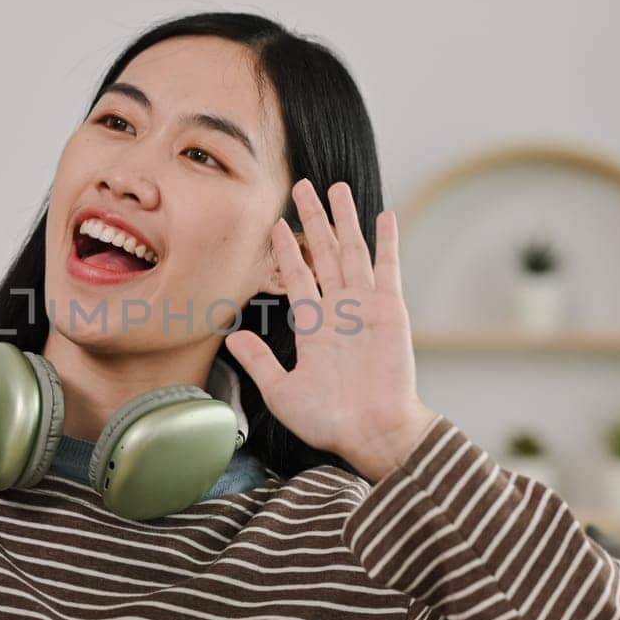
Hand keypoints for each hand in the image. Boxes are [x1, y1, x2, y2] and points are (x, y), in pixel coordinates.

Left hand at [223, 178, 437, 481]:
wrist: (370, 433)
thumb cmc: (329, 422)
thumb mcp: (280, 391)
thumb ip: (258, 362)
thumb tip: (230, 338)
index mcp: (313, 328)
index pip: (297, 276)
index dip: (285, 250)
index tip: (274, 224)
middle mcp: (338, 311)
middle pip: (322, 253)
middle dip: (312, 220)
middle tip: (302, 186)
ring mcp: (364, 307)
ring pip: (351, 251)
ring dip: (344, 219)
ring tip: (335, 188)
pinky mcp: (389, 310)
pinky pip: (387, 268)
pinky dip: (387, 241)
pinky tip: (384, 215)